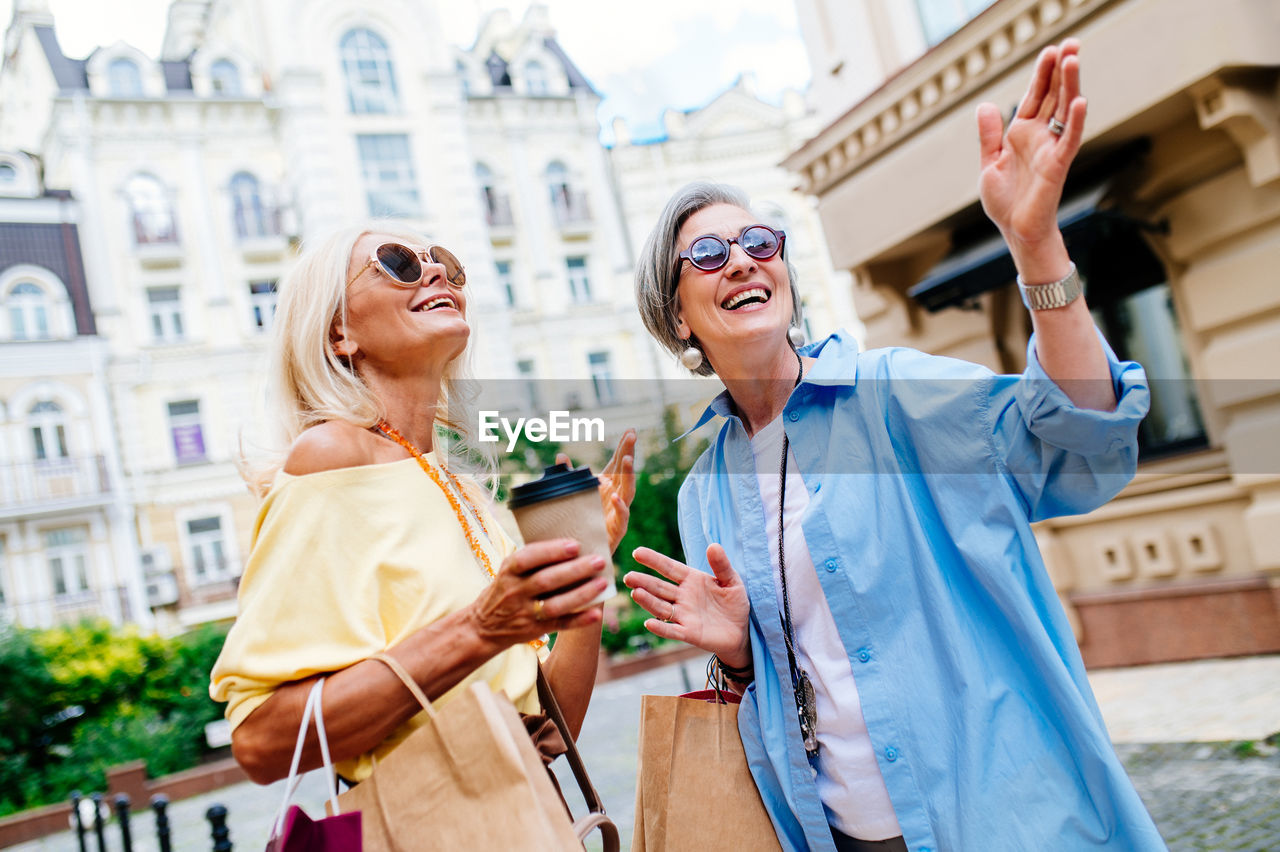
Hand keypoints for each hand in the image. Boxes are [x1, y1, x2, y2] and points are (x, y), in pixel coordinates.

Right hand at [466, 539, 606, 647]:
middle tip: (599, 560)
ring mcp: (525, 613)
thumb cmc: (504, 589)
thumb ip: (531, 559)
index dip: (551, 552)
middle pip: (546, 581)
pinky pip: (559, 625)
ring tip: (602, 583)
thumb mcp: (508, 571)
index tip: (575, 545)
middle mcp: (515, 592)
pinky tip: (596, 613)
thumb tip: (570, 543)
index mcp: (508, 572)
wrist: (483, 627)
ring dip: (581, 594)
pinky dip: (578, 620)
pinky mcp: (534, 630)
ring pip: (555, 604)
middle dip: (574, 570)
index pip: (527, 559)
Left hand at [557, 429, 636, 551]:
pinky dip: (620, 506)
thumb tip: (560, 456)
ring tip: (627, 460)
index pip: (618, 462)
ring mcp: (618, 512)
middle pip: (625, 472)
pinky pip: (622, 517)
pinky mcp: (617, 530)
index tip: (630, 431)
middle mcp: (616, 496)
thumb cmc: (577, 522)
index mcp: (607, 485)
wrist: (578, 554)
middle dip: (629, 453)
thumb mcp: (570, 495)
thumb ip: (567, 476)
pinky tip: (616, 496)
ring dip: (628, 475)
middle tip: (632, 436)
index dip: (624, 447)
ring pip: (628, 491)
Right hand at [624, 544, 750, 667]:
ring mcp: (683, 615)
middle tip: (628, 577)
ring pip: (661, 607)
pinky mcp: (688, 633)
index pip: (669, 568)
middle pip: (659, 587)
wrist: (741, 630)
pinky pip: (672, 630)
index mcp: (691, 580)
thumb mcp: (732, 581)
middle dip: (643, 582)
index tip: (637, 552)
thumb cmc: (734, 603)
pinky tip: (649, 623)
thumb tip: (713, 545)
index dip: (654, 560)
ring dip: (648, 601)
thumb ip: (722, 565)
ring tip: (635, 593)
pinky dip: (660, 628)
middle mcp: (683, 596)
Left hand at [977, 39, 1084, 277]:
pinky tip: (1079, 101)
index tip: (1051, 50)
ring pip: (1064, 111)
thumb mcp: (990, 162)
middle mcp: (1040, 137)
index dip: (1042, 74)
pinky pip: (1069, 140)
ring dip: (1069, 86)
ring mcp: (1051, 149)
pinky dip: (1074, 121)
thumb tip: (985, 105)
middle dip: (1061, 70)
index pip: (1035, 96)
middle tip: (1072, 42)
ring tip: (1073, 59)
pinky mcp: (1058, 165)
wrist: (1015, 230)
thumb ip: (989, 135)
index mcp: (1022, 133)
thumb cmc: (1006, 201)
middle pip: (1053, 96)